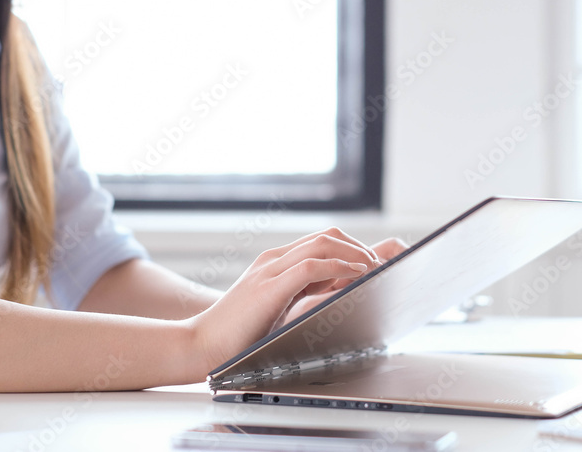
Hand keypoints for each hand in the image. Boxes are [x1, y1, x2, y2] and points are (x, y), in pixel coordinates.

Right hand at [189, 227, 394, 376]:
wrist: (201, 345)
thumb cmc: (238, 335)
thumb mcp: (277, 307)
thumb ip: (302, 294)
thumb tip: (340, 289)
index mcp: (274, 262)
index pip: (321, 240)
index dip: (351, 247)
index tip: (372, 264)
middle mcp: (273, 259)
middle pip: (326, 235)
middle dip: (359, 247)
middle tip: (381, 266)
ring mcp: (270, 270)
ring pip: (322, 243)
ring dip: (355, 253)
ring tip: (374, 270)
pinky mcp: (269, 287)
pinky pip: (311, 265)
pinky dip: (339, 267)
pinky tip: (355, 276)